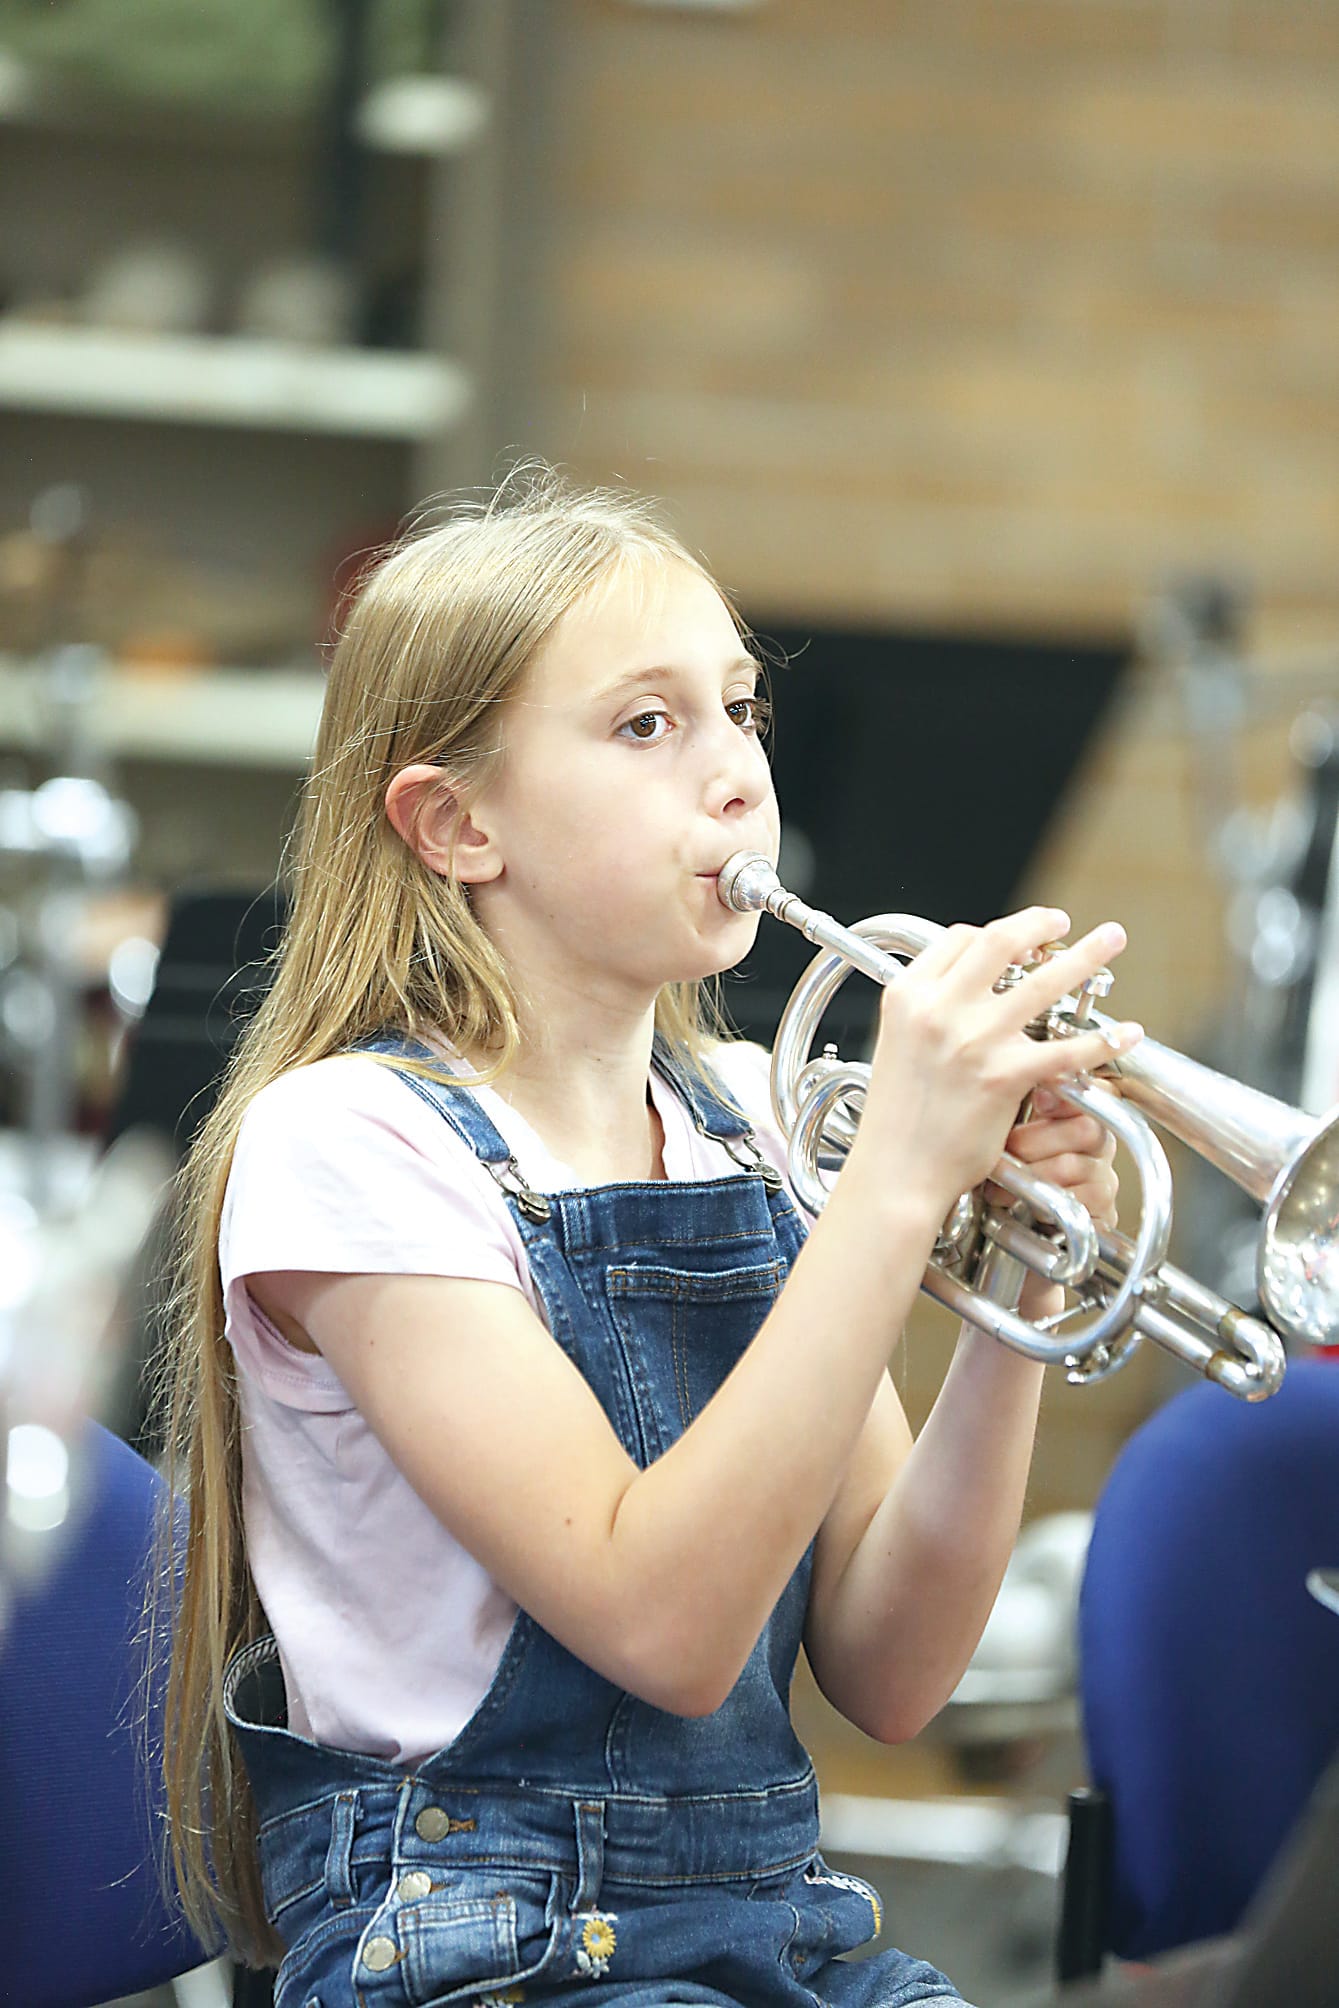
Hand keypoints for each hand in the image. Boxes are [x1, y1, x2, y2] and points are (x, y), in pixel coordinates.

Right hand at [846, 905, 1140, 1220]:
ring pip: (1044, 982)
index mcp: (908, 995)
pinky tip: (1126, 1034)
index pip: (959, 939)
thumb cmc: (897, 1119)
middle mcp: (939, 1009)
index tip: (1019, 938)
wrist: (897, 1171)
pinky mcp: (1003, 1076)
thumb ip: (930, 1011)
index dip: (995, 932)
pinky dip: (1104, 1039)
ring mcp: (974, 1040)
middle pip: (1001, 941)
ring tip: (1111, 940)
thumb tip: (968, 990)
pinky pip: (1067, 1050)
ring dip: (1086, 956)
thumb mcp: (898, 1044)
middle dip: (1042, 922)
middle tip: (1064, 921)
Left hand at [993, 1084, 1120, 1320]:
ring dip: (1034, 1176)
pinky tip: (1022, 1207)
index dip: (1066, 1095)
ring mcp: (1103, 1183)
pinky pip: (1084, 1204)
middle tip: (1008, 1151)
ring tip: (1003, 1186)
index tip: (1039, 1097)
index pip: (1093, 1093)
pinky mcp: (1102, 1217)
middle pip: (1086, 1128)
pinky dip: (1047, 1206)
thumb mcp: (1003, 1141)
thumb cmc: (1005, 1188)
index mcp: (1080, 1118)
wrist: (1011, 1248)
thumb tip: (1004, 1078)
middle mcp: (1099, 1149)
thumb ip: (1011, 1108)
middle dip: (1037, 1141)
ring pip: (1077, 1166)